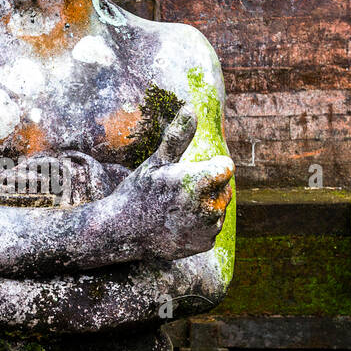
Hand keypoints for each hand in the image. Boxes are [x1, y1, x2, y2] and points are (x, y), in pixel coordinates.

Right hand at [110, 105, 233, 260]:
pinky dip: (200, 224)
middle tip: (179, 192)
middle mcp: (208, 206)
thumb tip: (191, 108)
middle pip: (225, 188)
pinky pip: (213, 227)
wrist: (124, 232)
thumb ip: (178, 137)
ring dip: (206, 205)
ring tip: (177, 208)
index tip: (195, 169)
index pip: (227, 167)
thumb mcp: (156, 162)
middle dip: (208, 186)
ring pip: (219, 208)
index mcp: (199, 181)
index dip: (213, 165)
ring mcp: (208, 227)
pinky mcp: (206, 243)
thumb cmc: (138, 191)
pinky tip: (178, 223)